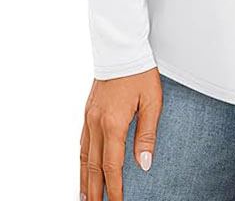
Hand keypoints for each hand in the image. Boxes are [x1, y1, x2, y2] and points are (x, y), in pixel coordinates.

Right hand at [80, 68, 161, 200]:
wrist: (121, 49)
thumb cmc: (140, 73)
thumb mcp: (152, 102)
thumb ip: (147, 135)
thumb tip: (144, 164)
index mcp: (113, 123)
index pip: (112, 166)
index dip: (115, 188)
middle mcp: (96, 124)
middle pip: (93, 167)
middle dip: (95, 192)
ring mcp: (88, 118)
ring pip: (83, 158)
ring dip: (84, 180)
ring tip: (86, 199)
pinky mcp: (87, 112)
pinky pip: (81, 143)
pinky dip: (81, 162)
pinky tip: (84, 169)